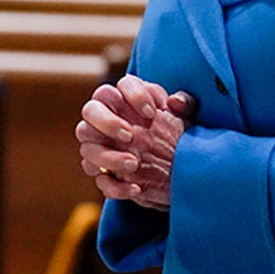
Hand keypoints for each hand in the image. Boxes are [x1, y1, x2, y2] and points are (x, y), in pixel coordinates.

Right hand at [76, 75, 196, 209]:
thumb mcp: (188, 119)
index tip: (152, 113)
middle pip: (90, 110)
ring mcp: (100, 146)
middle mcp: (107, 119)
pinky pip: (99, 180)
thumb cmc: (177, 133)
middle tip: (129, 136)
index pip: (122, 84)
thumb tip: (175, 101)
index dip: (134, 95)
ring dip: (107, 157)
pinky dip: (115, 187)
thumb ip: (187, 105)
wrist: (176, 167)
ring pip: (87, 147)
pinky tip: (136, 188)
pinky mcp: (104, 173)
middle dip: (107, 122)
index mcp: (128, 99)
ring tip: (133, 164)